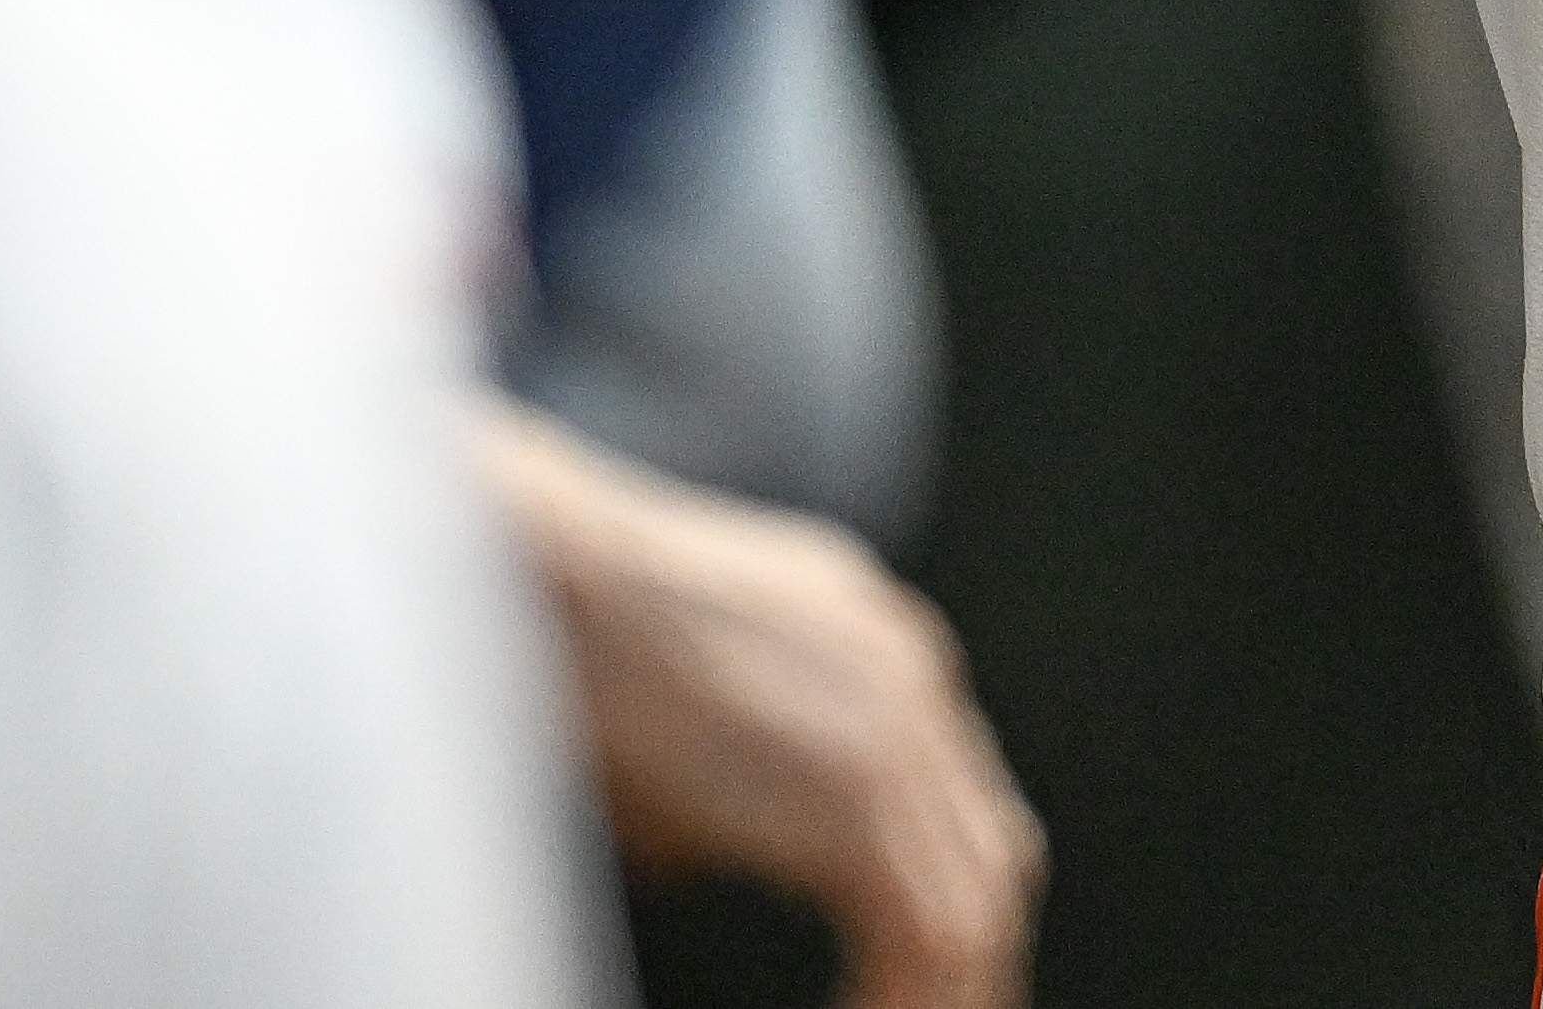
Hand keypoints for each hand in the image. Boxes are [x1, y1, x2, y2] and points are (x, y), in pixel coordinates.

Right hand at [484, 404, 1043, 1008]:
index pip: (951, 786)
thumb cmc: (565, 635)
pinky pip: (930, 928)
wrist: (555, 576)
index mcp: (872, 640)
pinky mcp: (863, 789)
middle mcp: (910, 673)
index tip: (911, 959)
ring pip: (975, 898)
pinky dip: (903, 994)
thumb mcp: (670, 698)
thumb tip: (685, 856)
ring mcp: (899, 728)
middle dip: (967, 948)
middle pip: (987, 844)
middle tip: (935, 1007)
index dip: (936, 878)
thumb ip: (704, 778)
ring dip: (946, 988)